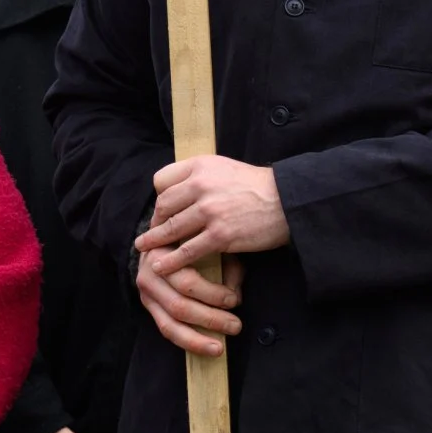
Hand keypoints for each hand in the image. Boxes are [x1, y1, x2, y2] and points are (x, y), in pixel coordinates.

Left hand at [136, 156, 288, 266]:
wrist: (286, 200)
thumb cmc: (257, 185)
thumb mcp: (225, 167)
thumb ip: (201, 175)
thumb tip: (179, 191)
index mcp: (201, 165)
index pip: (163, 180)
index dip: (159, 196)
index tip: (161, 209)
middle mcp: (201, 185)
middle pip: (163, 205)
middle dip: (155, 221)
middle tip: (152, 232)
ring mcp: (209, 211)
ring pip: (171, 228)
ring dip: (154, 241)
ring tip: (145, 248)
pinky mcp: (219, 235)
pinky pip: (187, 250)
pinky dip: (171, 261)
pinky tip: (161, 267)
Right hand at [137, 248, 243, 357]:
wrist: (160, 243)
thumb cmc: (192, 243)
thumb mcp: (210, 246)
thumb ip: (226, 267)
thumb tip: (236, 297)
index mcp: (163, 256)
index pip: (187, 282)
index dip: (211, 295)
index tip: (234, 300)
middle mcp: (149, 277)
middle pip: (178, 306)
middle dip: (209, 319)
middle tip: (235, 326)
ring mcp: (146, 295)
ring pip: (170, 325)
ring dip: (197, 340)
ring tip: (218, 348)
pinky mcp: (148, 309)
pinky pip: (167, 330)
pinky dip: (187, 342)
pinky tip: (205, 348)